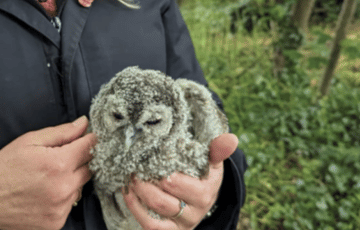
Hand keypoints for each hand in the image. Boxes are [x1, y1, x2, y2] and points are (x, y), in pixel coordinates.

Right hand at [0, 116, 95, 229]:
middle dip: (81, 159)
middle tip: (62, 156)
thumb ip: (61, 133)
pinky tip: (45, 190)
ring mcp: (61, 209)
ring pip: (81, 187)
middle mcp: (64, 188)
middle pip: (90, 168)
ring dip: (73, 178)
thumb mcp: (29, 141)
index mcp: (58, 164)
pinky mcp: (56, 223)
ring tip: (49, 175)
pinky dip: (63, 196)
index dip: (89, 139)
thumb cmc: (3, 167)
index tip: (86, 136)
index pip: (90, 147)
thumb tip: (84, 124)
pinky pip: (70, 204)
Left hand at [122, 133, 238, 229]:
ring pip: (156, 212)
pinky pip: (150, 226)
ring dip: (140, 194)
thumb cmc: (201, 176)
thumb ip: (217, 150)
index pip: (188, 188)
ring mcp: (181, 222)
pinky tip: (128, 192)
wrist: (199, 199)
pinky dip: (136, 208)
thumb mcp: (211, 163)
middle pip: (166, 202)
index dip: (170, 177)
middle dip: (148, 184)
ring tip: (132, 178)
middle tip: (136, 167)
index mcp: (206, 192)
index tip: (155, 160)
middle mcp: (195, 211)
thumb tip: (230, 139)